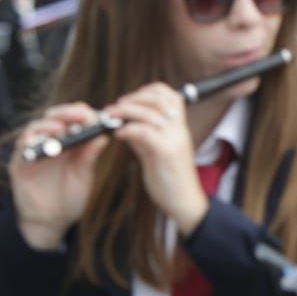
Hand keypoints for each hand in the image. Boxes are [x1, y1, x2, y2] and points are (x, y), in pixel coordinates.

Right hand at [11, 103, 110, 249]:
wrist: (52, 222)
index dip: (85, 114)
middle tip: (81, 116)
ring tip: (60, 128)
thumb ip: (90, 156)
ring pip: (36, 128)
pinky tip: (39, 141)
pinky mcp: (20, 163)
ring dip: (48, 125)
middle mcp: (51, 143)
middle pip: (55, 117)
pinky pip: (22, 147)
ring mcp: (34, 151)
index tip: (100, 116)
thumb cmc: (70, 198)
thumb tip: (104, 135)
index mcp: (70, 144)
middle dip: (68, 113)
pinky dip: (30, 141)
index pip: (74, 120)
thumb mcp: (84, 176)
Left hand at [105, 84, 208, 236]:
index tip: (130, 100)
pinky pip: (144, 132)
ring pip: (150, 112)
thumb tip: (125, 122)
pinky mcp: (165, 153)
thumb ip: (143, 135)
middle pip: (159, 98)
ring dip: (126, 111)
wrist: (184, 204)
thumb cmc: (170, 180)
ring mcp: (174, 141)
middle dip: (133, 98)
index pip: (170, 95)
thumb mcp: (155, 152)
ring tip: (111, 117)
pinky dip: (127, 129)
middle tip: (115, 107)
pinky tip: (118, 135)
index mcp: (179, 128)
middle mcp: (179, 131)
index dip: (148, 91)